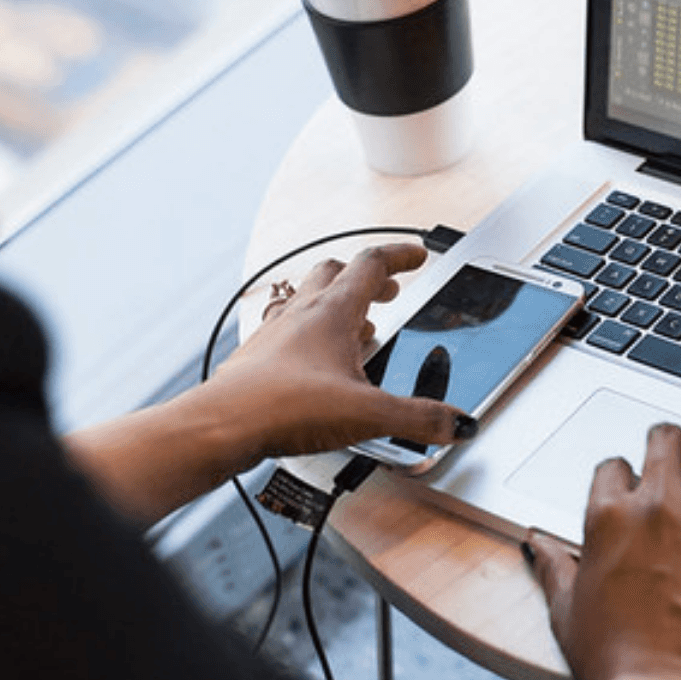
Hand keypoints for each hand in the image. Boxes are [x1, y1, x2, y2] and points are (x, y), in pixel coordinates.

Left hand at [204, 243, 472, 463]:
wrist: (222, 425)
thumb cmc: (285, 407)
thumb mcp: (368, 414)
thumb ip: (419, 418)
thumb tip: (457, 422)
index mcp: (332, 311)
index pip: (372, 264)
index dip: (400, 255)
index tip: (417, 254)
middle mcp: (301, 314)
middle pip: (335, 272)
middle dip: (366, 278)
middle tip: (388, 292)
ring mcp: (275, 333)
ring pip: (308, 299)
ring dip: (336, 305)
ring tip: (357, 329)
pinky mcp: (258, 359)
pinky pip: (287, 331)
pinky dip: (308, 336)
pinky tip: (317, 365)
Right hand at [526, 419, 680, 679]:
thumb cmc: (615, 656)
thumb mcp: (566, 609)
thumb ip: (552, 566)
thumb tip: (534, 544)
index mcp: (608, 516)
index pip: (613, 466)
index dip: (621, 475)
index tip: (629, 487)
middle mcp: (656, 505)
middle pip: (663, 439)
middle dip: (664, 440)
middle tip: (670, 447)